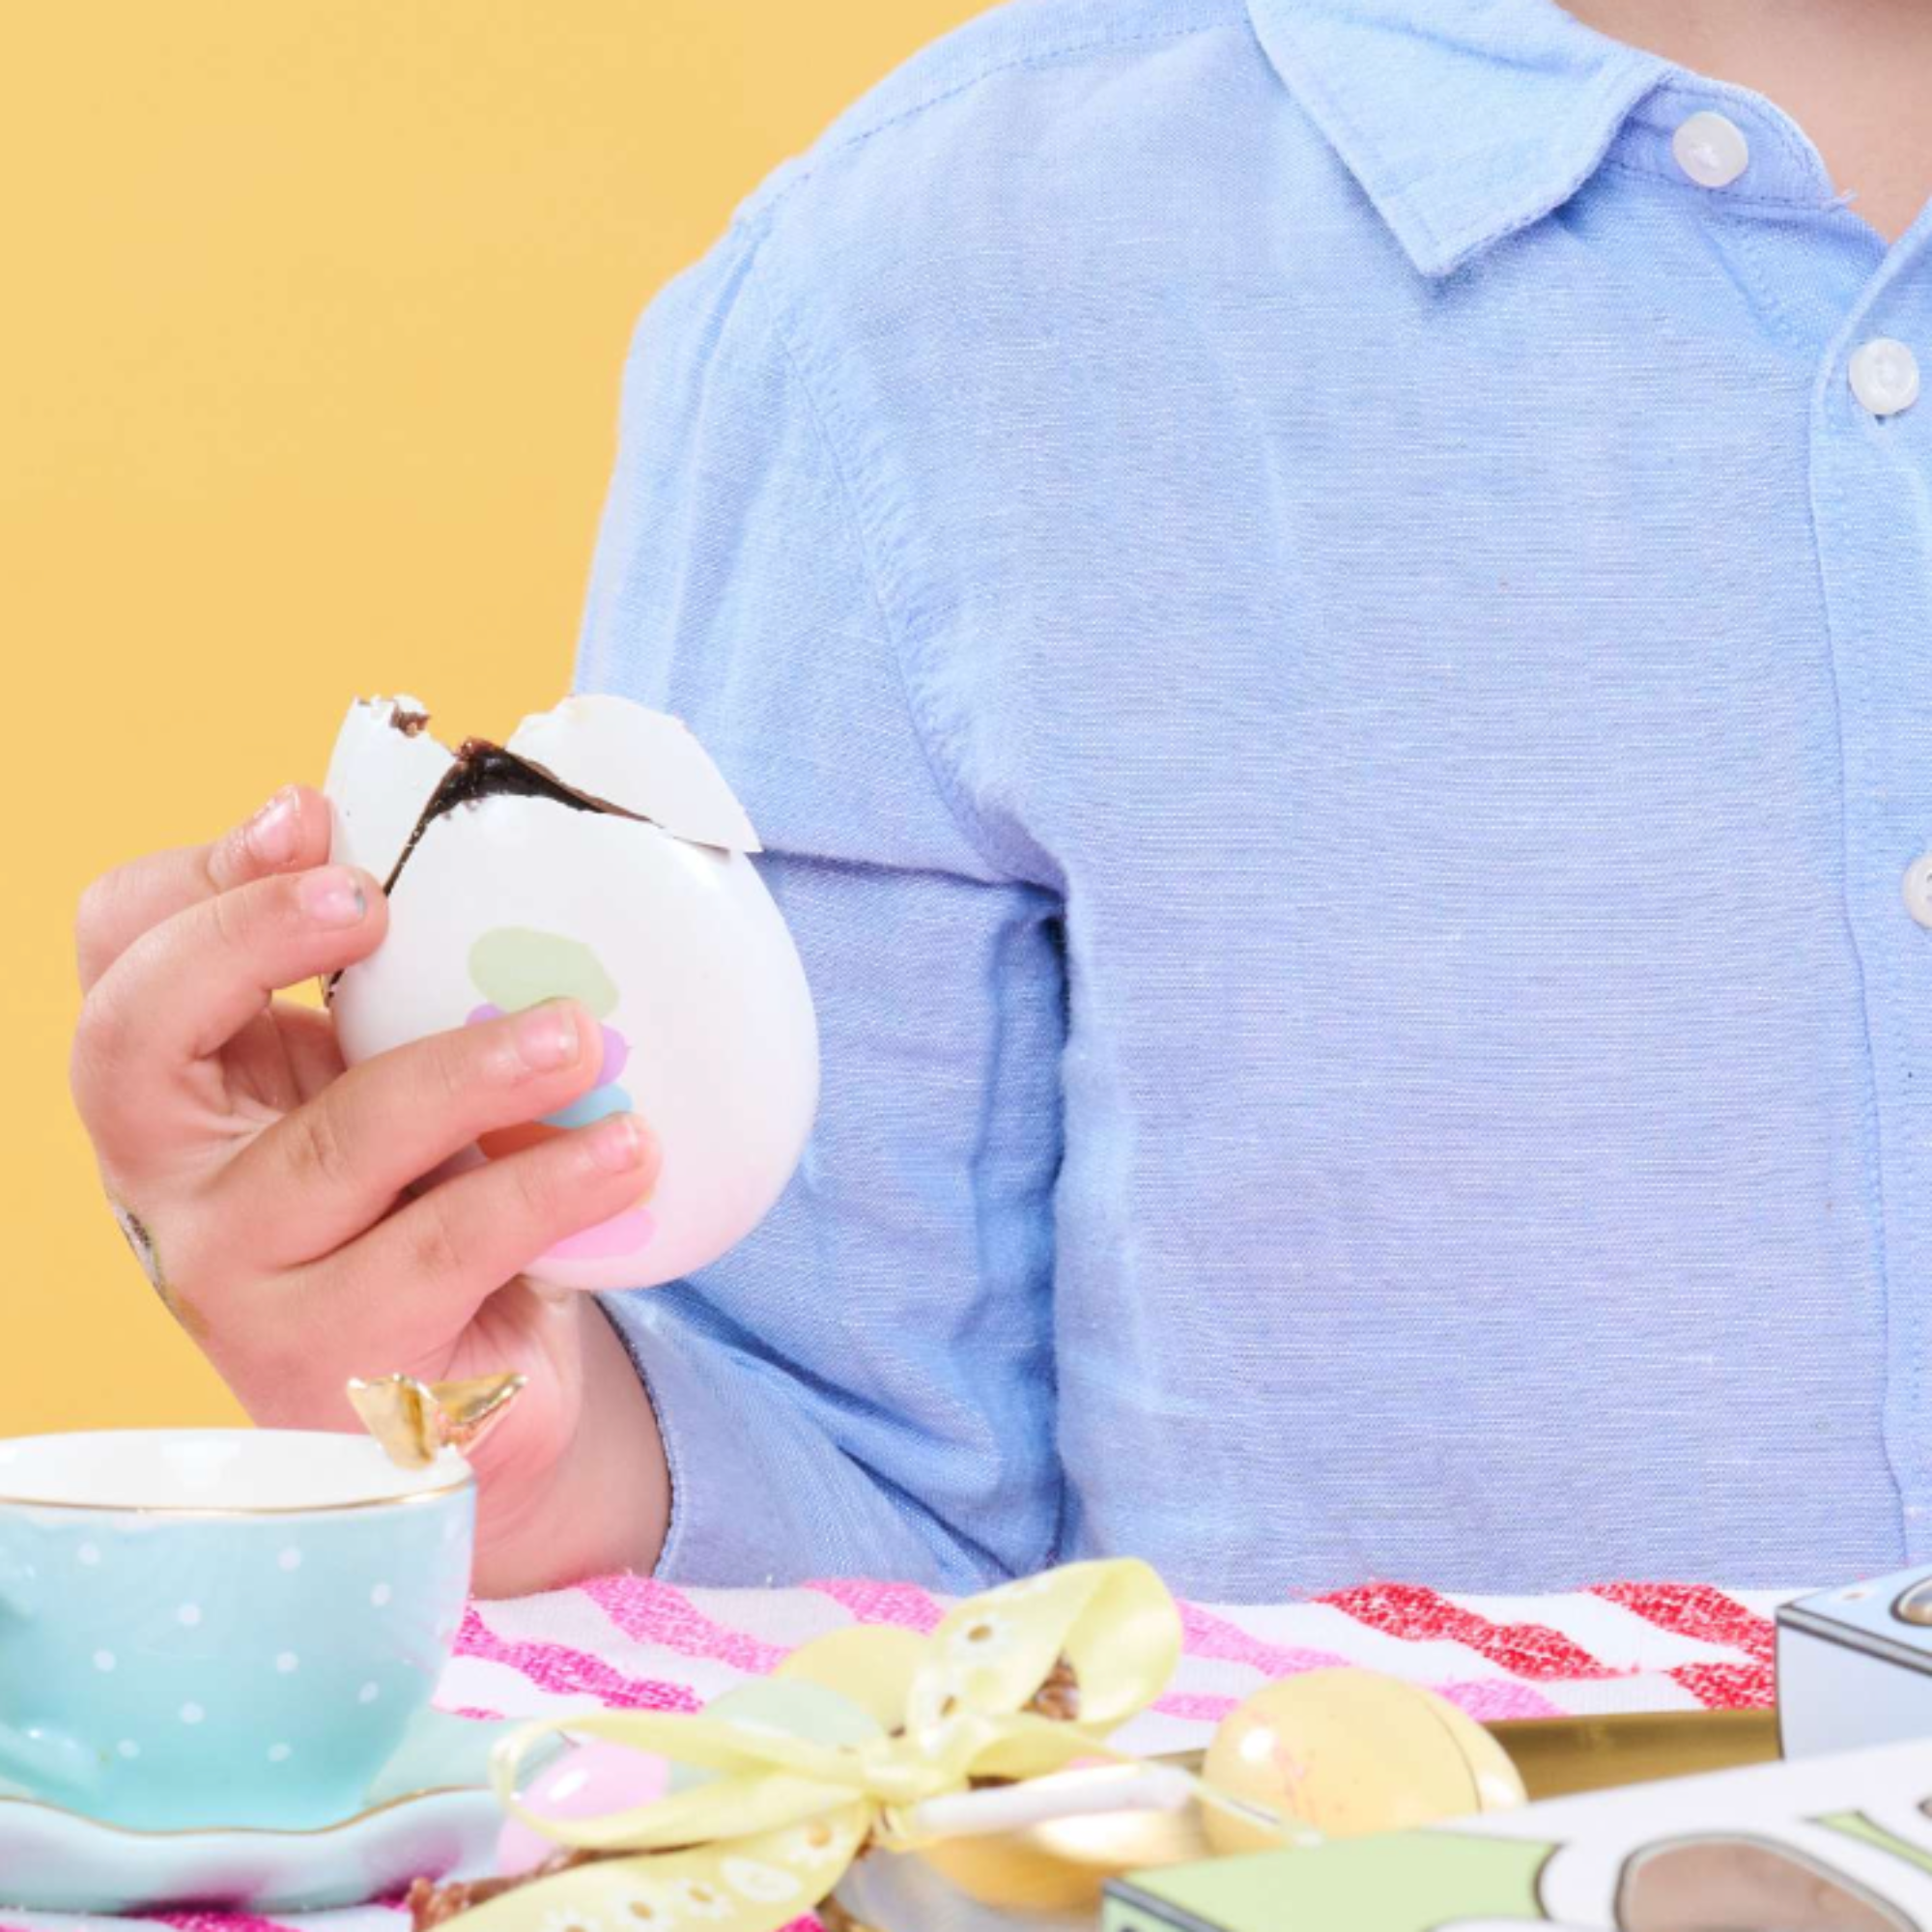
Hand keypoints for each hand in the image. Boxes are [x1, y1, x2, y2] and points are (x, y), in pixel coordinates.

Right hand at [69, 785, 670, 1593]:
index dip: (195, 876)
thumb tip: (488, 869)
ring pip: (332, 1147)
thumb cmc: (428, 1202)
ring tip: (579, 1035)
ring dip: (465, 1072)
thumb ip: (396, 990)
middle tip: (374, 899)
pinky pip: (440, 1253)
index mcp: (182, 1088)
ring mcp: (239, 1284)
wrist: (474, 1391)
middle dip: (247, 941)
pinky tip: (628, 1155)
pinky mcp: (335, 1365)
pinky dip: (544, 1190)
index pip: (117, 955)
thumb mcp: (391, 1082)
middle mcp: (174, 1184)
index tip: (313, 816)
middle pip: (135, 1042)